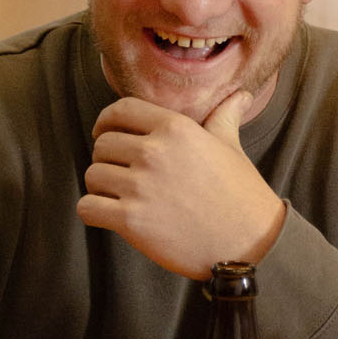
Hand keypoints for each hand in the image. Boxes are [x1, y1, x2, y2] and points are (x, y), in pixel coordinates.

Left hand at [76, 91, 285, 277]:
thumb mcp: (230, 147)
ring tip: (118, 196)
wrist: (250, 242)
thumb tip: (241, 96)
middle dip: (107, 159)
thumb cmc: (241, 194)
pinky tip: (110, 216)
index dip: (106, 122)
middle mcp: (153, 152)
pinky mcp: (131, 221)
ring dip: (101, 187)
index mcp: (175, 128)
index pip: (120, 110)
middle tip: (121, 173)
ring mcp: (140, 187)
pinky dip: (93, 212)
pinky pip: (88, 208)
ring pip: (92, 175)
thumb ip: (223, 117)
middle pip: (102, 145)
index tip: (104, 133)